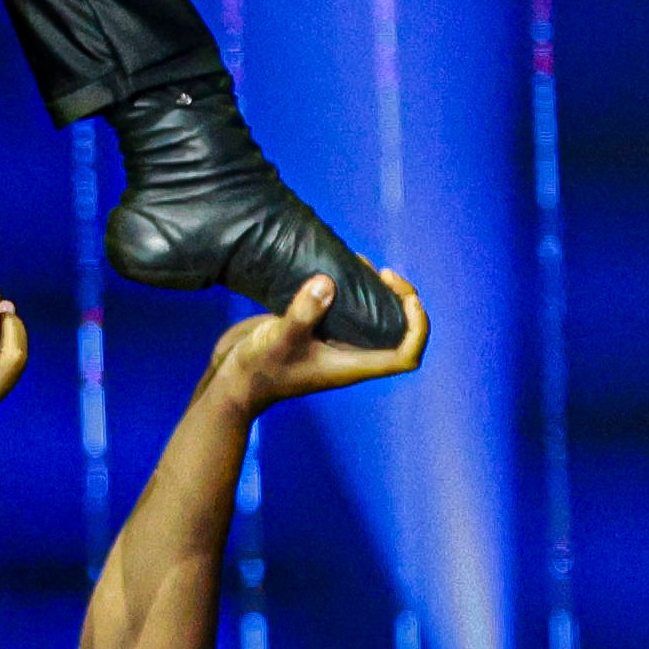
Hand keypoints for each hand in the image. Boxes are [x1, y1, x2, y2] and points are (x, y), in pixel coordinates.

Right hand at [205, 266, 427, 414]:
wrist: (231, 383)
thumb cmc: (258, 371)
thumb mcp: (280, 339)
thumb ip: (304, 313)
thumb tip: (327, 282)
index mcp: (352, 365)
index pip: (405, 356)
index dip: (417, 328)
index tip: (407, 298)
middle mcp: (348, 355)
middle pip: (396, 333)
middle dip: (400, 301)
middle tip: (384, 273)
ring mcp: (332, 344)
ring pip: (371, 319)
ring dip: (376, 292)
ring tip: (364, 265)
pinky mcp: (314, 332)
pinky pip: (343, 310)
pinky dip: (348, 290)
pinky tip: (335, 269)